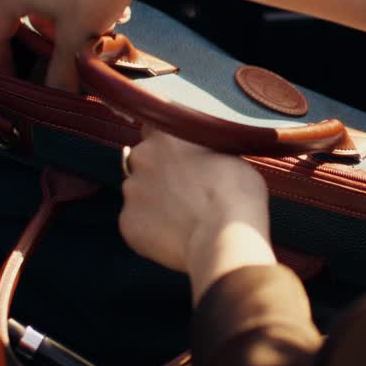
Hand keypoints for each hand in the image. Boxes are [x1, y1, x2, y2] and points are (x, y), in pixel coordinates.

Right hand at [0, 0, 184, 89]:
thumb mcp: (78, 40)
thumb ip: (62, 70)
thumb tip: (56, 95)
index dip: (1, 59)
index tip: (14, 77)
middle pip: (27, 12)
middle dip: (51, 36)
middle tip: (74, 51)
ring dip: (71, 16)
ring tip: (103, 28)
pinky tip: (114, 3)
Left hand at [119, 128, 275, 301]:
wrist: (226, 239)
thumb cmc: (237, 195)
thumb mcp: (230, 156)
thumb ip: (205, 150)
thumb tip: (204, 156)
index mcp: (166, 134)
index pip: (154, 126)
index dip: (167, 142)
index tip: (178, 153)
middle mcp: (142, 157)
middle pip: (143, 160)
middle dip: (159, 172)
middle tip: (186, 190)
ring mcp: (132, 191)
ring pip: (138, 193)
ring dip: (155, 201)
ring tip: (184, 217)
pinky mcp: (128, 223)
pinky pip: (137, 222)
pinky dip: (151, 228)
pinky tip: (176, 236)